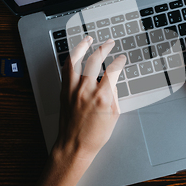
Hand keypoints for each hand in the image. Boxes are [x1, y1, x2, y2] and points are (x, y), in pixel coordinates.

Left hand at [55, 36, 125, 164]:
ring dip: (82, 46)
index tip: (122, 58)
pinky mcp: (63, 92)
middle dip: (104, 47)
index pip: (113, 70)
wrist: (74, 146)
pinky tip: (75, 54)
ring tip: (88, 39)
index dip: (119, 61)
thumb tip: (112, 82)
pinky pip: (66, 70)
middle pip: (94, 60)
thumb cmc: (95, 135)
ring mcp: (72, 90)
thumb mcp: (114, 115)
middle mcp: (86, 90)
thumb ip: (114, 95)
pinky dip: (71, 59)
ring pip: (75, 60)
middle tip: (109, 42)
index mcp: (102, 97)